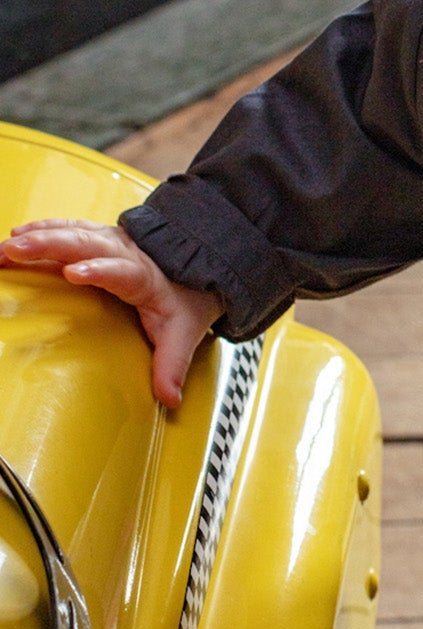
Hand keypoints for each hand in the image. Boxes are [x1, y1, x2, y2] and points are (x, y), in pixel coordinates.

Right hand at [1, 219, 220, 407]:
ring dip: (36, 237)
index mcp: (143, 277)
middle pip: (85, 243)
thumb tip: (169, 399)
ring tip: (5, 247)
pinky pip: (66, 229)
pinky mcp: (96, 236)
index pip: (121, 271)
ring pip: (71, 232)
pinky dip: (40, 230)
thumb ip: (173, 365)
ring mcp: (109, 240)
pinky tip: (15, 235)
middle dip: (49, 245)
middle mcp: (125, 251)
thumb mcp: (182, 334)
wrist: (197, 262)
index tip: (76, 273)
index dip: (100, 269)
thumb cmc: (185, 300)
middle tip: (15, 250)